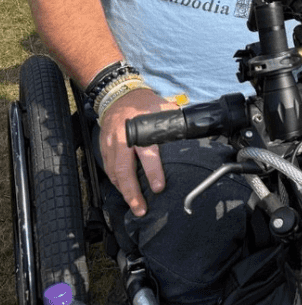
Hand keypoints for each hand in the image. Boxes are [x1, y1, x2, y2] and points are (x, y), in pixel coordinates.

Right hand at [98, 88, 177, 215]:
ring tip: (134, 206)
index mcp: (139, 129)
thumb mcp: (161, 106)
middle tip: (141, 209)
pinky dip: (116, 183)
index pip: (147, 154)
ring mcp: (110, 145)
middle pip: (125, 170)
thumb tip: (194, 129)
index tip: (159, 187)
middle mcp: (123, 139)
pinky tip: (124, 192)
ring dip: (123, 192)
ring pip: (114, 174)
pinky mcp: (103, 149)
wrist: (118, 95)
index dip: (153, 172)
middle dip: (133, 192)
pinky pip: (108, 170)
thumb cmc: (143, 103)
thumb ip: (175, 120)